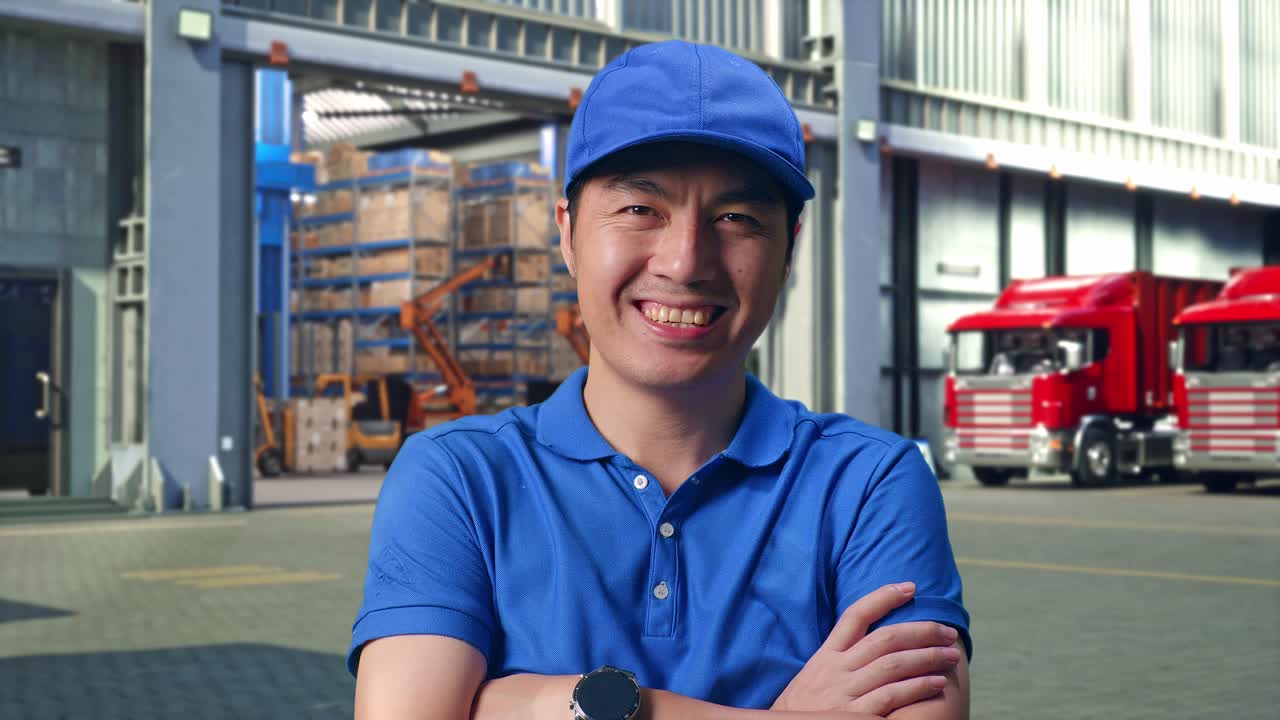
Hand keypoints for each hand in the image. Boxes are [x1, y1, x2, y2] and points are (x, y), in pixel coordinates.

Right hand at [770, 583, 961, 715]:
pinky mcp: (853, 715)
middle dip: (921, 632)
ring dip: (927, 658)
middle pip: (883, 639)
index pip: (854, 616)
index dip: (883, 598)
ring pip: (892, 665)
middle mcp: (836, 670)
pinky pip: (891, 697)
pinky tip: (937, 683)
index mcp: (826, 656)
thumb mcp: (814, 676)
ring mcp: (844, 693)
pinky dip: (918, 687)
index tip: (910, 587)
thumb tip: (874, 644)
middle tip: (948, 632)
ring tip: (951, 655)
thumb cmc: (804, 709)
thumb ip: (840, 660)